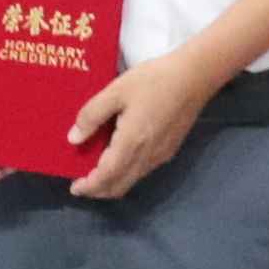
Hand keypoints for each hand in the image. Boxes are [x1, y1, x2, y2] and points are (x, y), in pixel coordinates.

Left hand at [64, 53, 221, 202]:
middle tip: (82, 184)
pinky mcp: (169, 150)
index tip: (75, 188)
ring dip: (112, 182)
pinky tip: (119, 157)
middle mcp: (147, 156)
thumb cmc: (153, 80)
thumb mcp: (116, 91)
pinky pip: (142, 171)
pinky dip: (126, 173)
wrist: (194, 77)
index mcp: (131, 143)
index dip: (89, 187)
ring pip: (132, 180)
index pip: (106, 177)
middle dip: (99, 191)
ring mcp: (160, 156)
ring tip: (96, 171)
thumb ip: (92, 115)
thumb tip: (73, 139)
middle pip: (119, 186)